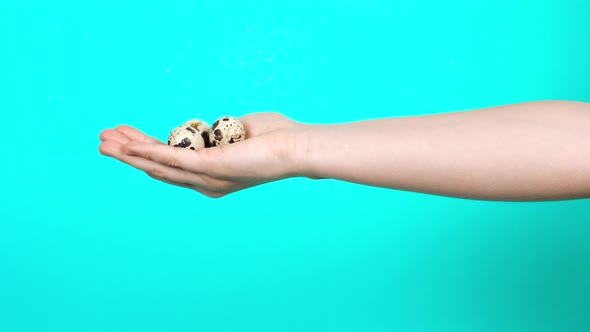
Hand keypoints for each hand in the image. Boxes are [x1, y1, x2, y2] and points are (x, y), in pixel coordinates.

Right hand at [99, 112, 305, 197]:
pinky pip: (171, 158)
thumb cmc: (276, 137)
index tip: (126, 133)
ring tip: (103, 141)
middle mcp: (206, 182)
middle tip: (103, 139)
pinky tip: (127, 144)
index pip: (171, 163)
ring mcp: (206, 177)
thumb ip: (219, 133)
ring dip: (128, 153)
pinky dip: (146, 150)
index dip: (145, 150)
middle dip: (128, 153)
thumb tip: (210, 128)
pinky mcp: (210, 167)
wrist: (297, 146)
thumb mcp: (239, 131)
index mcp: (212, 176)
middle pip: (157, 168)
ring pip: (157, 166)